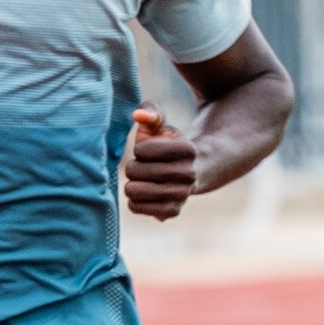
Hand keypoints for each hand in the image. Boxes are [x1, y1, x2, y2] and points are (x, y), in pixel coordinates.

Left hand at [123, 105, 200, 219]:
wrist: (192, 171)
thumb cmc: (168, 145)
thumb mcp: (162, 126)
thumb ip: (151, 113)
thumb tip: (138, 115)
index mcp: (186, 149)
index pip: (142, 150)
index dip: (140, 149)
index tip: (149, 151)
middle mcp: (188, 174)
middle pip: (135, 171)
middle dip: (133, 167)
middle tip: (142, 167)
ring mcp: (181, 194)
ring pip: (134, 191)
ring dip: (131, 184)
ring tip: (140, 180)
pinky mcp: (172, 211)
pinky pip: (137, 207)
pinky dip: (134, 201)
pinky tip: (143, 194)